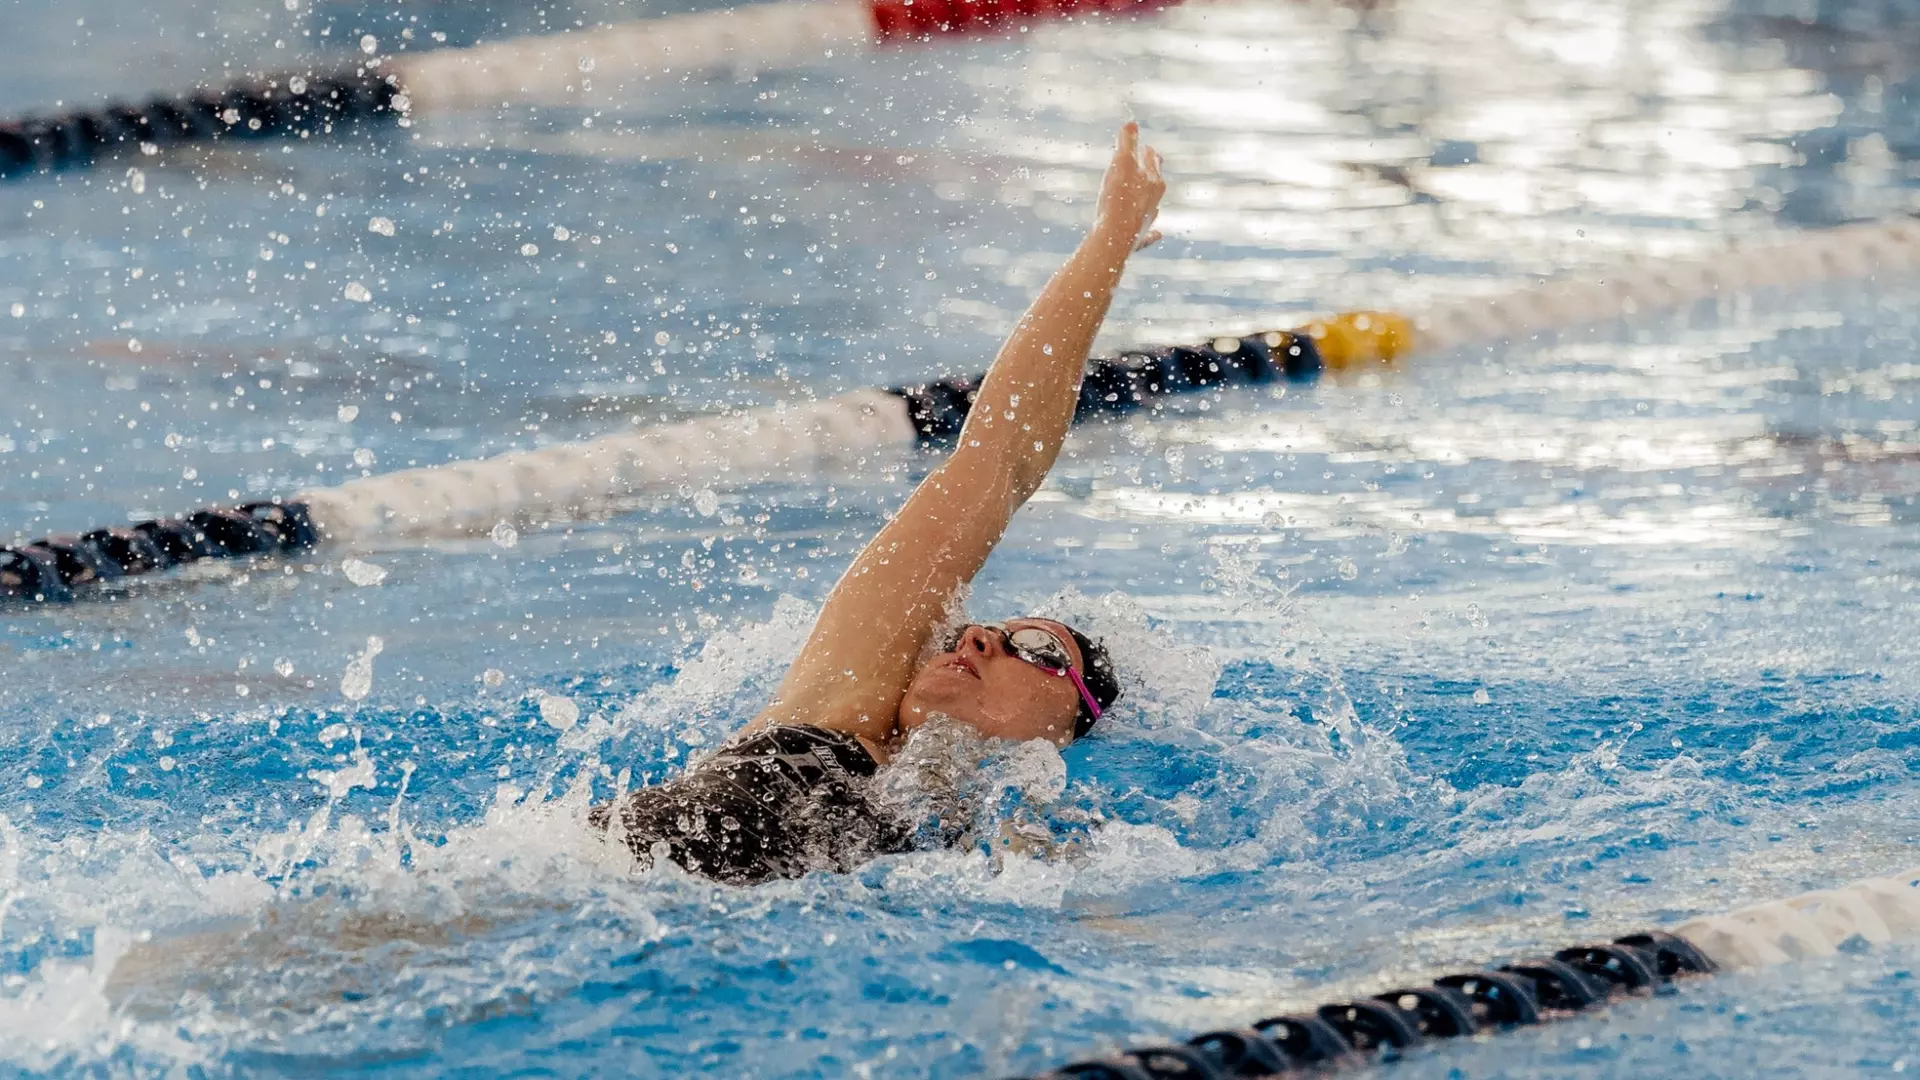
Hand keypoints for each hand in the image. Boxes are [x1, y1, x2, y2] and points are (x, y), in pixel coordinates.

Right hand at [1093, 122, 1165, 252]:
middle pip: (1156, 182)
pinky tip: (1158, 234)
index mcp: (1154, 181)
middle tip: (1152, 165)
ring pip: (1152, 207)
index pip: (1152, 160)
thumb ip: (1127, 143)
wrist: (1114, 238)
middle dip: (1152, 173)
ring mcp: (1146, 221)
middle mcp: (1154, 201)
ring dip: (1150, 200)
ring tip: (1149, 196)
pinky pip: (1147, 235)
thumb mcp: (1121, 163)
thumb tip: (1132, 123)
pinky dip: (1151, 232)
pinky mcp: (1137, 240)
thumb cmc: (1118, 198)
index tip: (1145, 147)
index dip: (1147, 152)